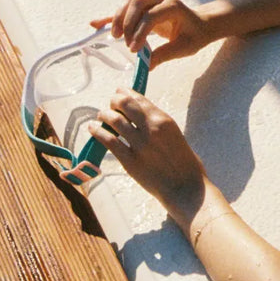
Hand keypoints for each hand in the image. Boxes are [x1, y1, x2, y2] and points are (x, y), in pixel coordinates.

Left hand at [89, 88, 206, 207]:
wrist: (186, 189)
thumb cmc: (186, 164)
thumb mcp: (176, 136)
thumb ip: (159, 126)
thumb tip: (140, 118)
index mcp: (165, 121)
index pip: (139, 99)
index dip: (125, 92)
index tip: (119, 91)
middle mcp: (152, 129)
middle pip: (124, 105)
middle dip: (114, 101)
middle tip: (110, 104)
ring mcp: (140, 145)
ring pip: (114, 121)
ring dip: (104, 115)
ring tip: (101, 116)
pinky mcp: (130, 161)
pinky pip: (109, 141)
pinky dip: (98, 132)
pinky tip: (93, 129)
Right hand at [90, 0, 212, 68]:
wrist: (201, 24)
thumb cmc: (195, 35)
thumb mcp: (184, 48)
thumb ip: (164, 55)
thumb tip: (146, 66)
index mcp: (174, 6)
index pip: (152, 16)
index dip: (140, 32)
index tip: (134, 50)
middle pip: (137, 2)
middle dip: (127, 22)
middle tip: (123, 42)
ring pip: (129, 1)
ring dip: (118, 17)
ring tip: (114, 36)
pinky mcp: (144, 4)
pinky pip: (125, 7)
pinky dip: (111, 16)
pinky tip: (95, 24)